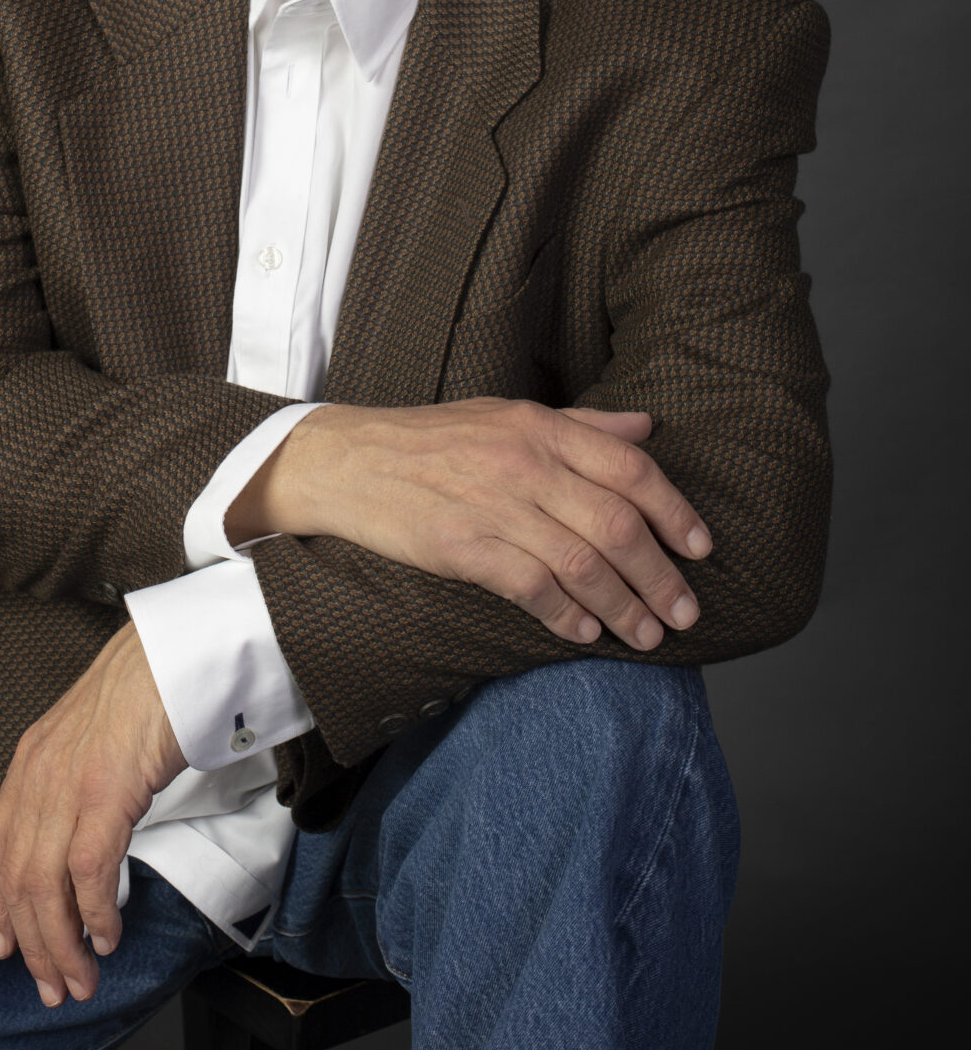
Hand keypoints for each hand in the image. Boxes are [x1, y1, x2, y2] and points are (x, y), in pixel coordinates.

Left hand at [0, 621, 186, 1008]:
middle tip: (52, 983)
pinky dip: (95, 913)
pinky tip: (106, 934)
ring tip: (79, 975)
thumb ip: (57, 779)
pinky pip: (88, 871)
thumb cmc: (144, 687)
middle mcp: (38, 774)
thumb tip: (41, 829)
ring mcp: (69, 783)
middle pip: (17, 879)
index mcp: (30, 760)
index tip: (7, 946)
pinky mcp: (106, 791)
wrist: (174, 650)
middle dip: (33, 943)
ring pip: (46, 886)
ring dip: (62, 943)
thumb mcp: (83, 733)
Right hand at [231, 398, 710, 651]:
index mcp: (540, 426)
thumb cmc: (432, 439)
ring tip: (646, 635)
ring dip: (623, 605)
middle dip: (660, 574)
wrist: (349, 460)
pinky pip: (531, 587)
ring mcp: (493, 505)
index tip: (701, 548)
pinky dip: (565, 614)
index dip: (674, 511)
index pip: (630, 468)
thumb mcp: (506, 414)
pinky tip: (584, 633)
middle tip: (685, 612)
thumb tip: (646, 429)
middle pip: (617, 523)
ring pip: (582, 561)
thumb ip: (581, 426)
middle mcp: (525, 462)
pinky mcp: (462, 546)